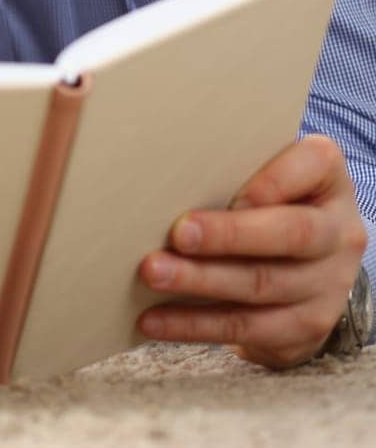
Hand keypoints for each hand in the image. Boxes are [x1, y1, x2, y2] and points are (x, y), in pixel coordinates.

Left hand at [137, 135, 367, 366]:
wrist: (310, 268)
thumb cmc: (267, 204)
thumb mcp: (264, 175)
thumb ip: (232, 170)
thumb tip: (159, 175)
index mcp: (328, 179)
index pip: (314, 165)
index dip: (273, 181)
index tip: (230, 192)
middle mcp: (339, 232)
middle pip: (291, 233)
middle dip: (229, 235)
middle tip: (178, 234)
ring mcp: (328, 284)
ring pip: (263, 284)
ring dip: (201, 281)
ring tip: (153, 273)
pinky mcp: (306, 327)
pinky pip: (247, 327)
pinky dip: (195, 324)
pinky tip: (155, 320)